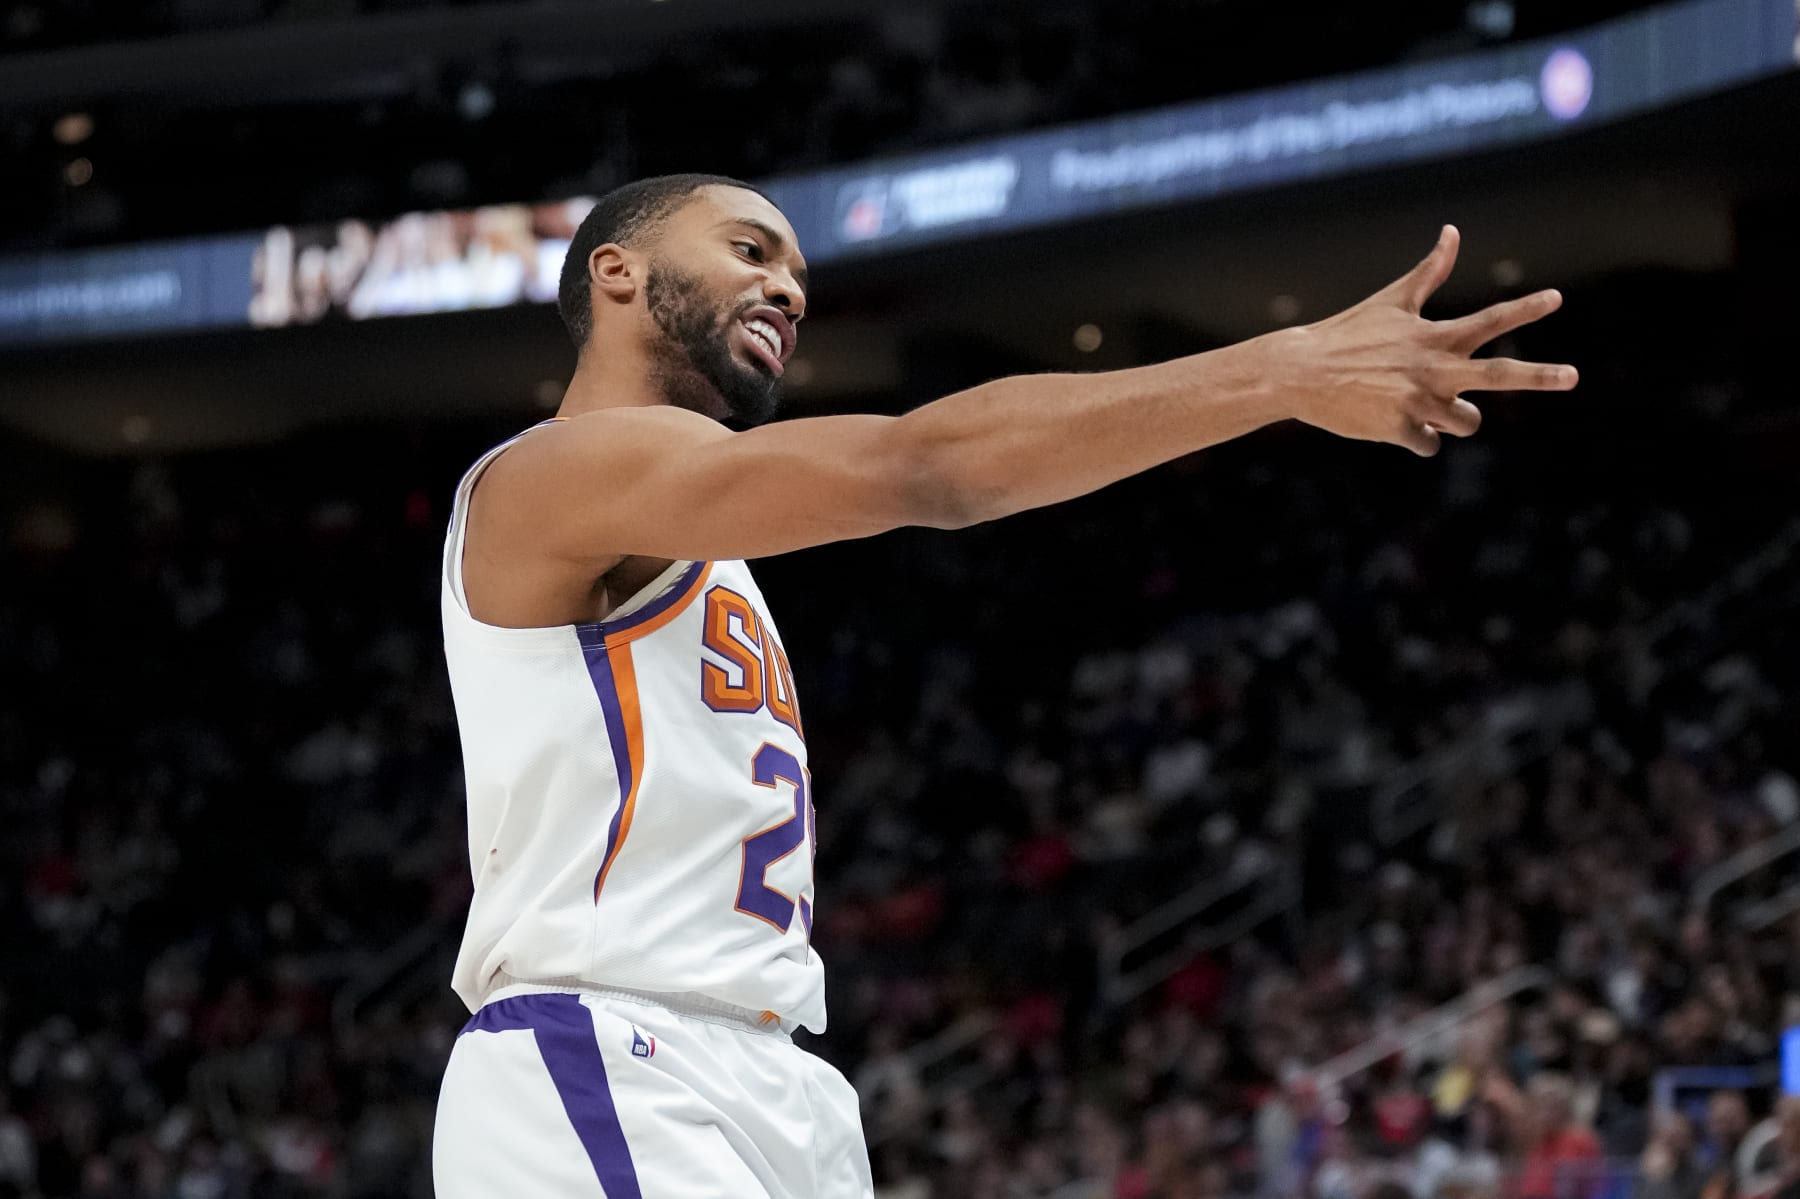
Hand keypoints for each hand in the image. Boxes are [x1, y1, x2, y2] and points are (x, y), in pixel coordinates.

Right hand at [1275, 225, 1578, 456]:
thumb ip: (1432, 271)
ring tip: (1422, 406)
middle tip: (1574, 377)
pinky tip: (1391, 422)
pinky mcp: (1399, 428)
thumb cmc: (1347, 333)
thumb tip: (1453, 230)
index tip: (1556, 298)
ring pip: (1467, 421)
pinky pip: (1430, 444)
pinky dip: (1418, 437)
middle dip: (1541, 375)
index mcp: (1433, 336)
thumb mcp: (1393, 301)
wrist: (1301, 372)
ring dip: (1453, 417)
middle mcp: (1432, 367)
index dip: (1524, 309)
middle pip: (1498, 376)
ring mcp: (1417, 400)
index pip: (1489, 321)